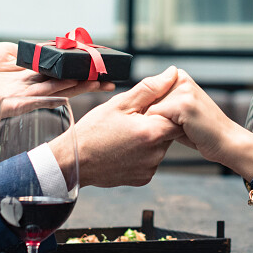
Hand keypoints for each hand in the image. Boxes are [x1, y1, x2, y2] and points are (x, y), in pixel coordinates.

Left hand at [0, 42, 113, 112]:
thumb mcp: (12, 52)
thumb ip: (33, 52)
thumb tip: (55, 45)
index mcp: (36, 77)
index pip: (65, 76)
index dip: (84, 74)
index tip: (103, 72)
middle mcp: (35, 88)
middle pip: (67, 86)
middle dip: (89, 84)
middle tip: (110, 81)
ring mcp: (26, 96)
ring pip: (57, 92)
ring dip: (78, 86)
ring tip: (96, 81)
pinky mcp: (14, 100)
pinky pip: (38, 95)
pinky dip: (55, 89)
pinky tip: (70, 84)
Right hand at [50, 67, 183, 187]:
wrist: (74, 162)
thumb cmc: (93, 130)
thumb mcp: (119, 104)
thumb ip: (150, 88)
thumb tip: (172, 74)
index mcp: (152, 132)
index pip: (178, 116)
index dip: (166, 109)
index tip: (149, 107)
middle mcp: (155, 153)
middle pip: (170, 132)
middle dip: (156, 123)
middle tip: (134, 119)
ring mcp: (150, 168)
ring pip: (160, 146)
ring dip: (149, 138)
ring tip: (126, 135)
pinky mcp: (143, 178)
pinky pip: (150, 161)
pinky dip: (142, 153)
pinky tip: (125, 148)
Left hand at [145, 70, 252, 179]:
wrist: (225, 141)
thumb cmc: (199, 131)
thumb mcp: (176, 112)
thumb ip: (160, 104)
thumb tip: (135, 108)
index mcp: (178, 76)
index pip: (147, 93)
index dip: (152, 112)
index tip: (170, 119)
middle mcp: (180, 77)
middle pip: (146, 101)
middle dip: (155, 117)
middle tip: (179, 125)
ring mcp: (183, 89)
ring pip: (150, 110)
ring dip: (160, 124)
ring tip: (183, 127)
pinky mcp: (183, 103)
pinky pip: (156, 117)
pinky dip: (165, 129)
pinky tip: (185, 130)